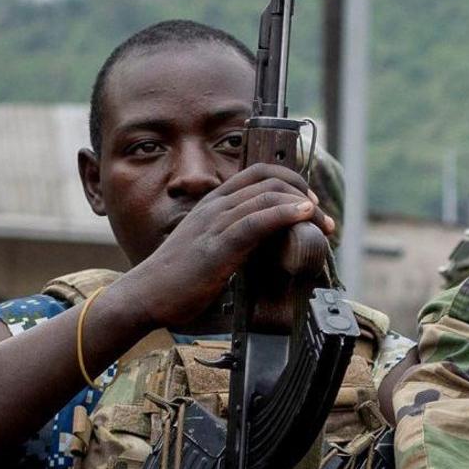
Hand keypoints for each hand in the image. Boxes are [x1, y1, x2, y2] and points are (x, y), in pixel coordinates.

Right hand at [114, 164, 330, 329]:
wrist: (144, 295)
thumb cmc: (175, 279)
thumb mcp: (207, 247)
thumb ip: (233, 239)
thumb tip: (265, 247)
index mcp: (212, 204)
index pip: (258, 173)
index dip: (290, 180)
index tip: (309, 202)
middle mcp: (214, 207)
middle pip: (269, 180)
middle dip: (305, 193)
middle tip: (324, 217)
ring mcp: (215, 224)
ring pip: (267, 196)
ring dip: (304, 206)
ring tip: (324, 223)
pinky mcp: (217, 247)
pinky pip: (257, 221)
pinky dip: (285, 214)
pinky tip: (303, 216)